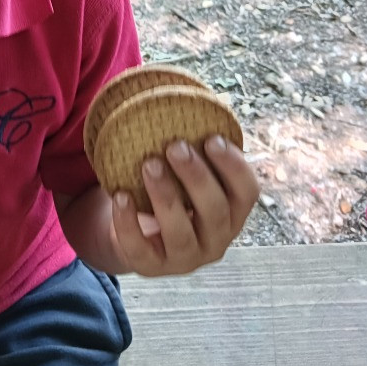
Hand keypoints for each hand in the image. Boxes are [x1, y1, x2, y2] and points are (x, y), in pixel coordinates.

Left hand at [110, 136, 259, 276]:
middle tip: (175, 146)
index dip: (234, 166)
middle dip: (197, 177)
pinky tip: (119, 195)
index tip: (212, 138)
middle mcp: (215, 240)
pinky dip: (128, 221)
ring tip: (148, 164)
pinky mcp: (151, 267)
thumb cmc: (170, 193)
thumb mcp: (188, 176)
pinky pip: (139, 248)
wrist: (134, 235)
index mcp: (231, 214)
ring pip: (180, 231)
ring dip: (165, 195)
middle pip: (215, 211)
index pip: (247, 193)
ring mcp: (184, 258)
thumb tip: (189, 98)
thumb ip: (197, 149)